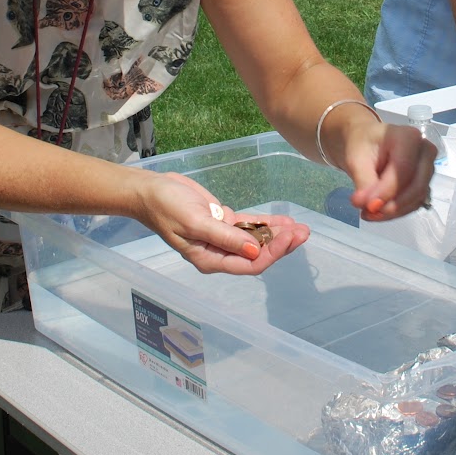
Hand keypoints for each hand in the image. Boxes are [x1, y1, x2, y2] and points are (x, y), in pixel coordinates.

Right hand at [137, 172, 309, 274]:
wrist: (151, 190)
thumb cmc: (167, 207)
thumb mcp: (195, 222)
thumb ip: (225, 238)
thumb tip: (254, 252)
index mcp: (211, 259)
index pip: (250, 264)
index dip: (272, 254)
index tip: (289, 239)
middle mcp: (219, 252)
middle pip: (258, 254)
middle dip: (282, 245)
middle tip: (304, 232)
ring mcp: (223, 237)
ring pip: (256, 240)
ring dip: (278, 234)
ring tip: (301, 227)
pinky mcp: (223, 221)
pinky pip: (250, 226)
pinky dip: (266, 223)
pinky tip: (284, 221)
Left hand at [340, 119, 435, 221]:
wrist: (366, 142)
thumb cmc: (361, 144)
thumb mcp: (355, 159)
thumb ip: (364, 182)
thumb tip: (370, 206)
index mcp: (408, 137)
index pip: (403, 170)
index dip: (386, 192)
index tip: (366, 205)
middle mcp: (424, 151)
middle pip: (417, 186)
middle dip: (393, 205)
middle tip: (368, 213)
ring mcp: (427, 167)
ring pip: (417, 197)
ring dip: (394, 211)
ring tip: (369, 213)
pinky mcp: (424, 182)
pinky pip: (415, 202)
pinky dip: (398, 211)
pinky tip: (379, 212)